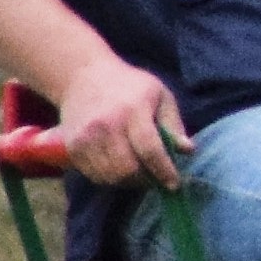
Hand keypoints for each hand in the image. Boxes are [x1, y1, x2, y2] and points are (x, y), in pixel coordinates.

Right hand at [54, 55, 190, 187]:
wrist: (83, 76)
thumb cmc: (129, 86)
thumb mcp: (160, 95)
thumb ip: (174, 123)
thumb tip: (188, 150)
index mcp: (132, 110)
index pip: (149, 149)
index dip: (163, 171)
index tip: (174, 184)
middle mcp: (106, 125)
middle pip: (127, 169)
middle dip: (146, 180)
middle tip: (155, 177)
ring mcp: (85, 137)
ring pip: (110, 176)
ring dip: (128, 182)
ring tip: (138, 173)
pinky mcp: (72, 146)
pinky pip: (93, 175)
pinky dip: (109, 178)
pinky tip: (118, 167)